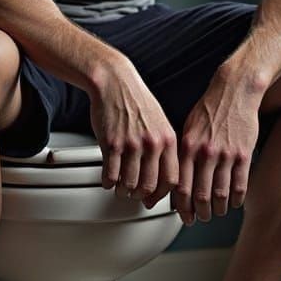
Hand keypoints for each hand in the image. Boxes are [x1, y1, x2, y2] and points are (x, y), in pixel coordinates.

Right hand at [88, 57, 178, 208]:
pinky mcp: (111, 143)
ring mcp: (131, 144)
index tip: (154, 199)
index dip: (162, 195)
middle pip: (149, 185)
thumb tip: (162, 175)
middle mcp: (151, 143)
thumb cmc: (136, 101)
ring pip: (129, 184)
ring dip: (124, 191)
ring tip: (121, 188)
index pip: (171, 179)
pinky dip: (108, 182)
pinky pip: (110, 175)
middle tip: (135, 196)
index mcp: (167, 139)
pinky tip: (108, 179)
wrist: (115, 81)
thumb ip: (163, 148)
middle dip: (141, 196)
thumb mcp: (160, 122)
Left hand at [174, 71, 261, 224]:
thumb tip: (177, 180)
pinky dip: (237, 199)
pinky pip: (240, 185)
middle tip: (200, 218)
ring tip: (217, 212)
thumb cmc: (209, 109)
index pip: (181, 187)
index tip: (184, 216)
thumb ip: (182, 155)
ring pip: (221, 194)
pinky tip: (235, 202)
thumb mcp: (188, 129)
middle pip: (201, 196)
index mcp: (188, 147)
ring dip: (218, 209)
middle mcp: (206, 153)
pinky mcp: (244, 154)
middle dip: (200, 213)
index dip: (182, 207)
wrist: (233, 91)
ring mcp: (226, 155)